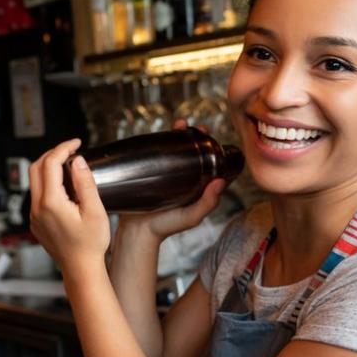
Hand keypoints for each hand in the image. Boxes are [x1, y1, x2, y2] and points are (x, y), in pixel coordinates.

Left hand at [29, 138, 110, 274]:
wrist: (81, 269)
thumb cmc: (90, 244)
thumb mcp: (95, 211)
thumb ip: (85, 183)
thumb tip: (77, 161)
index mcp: (51, 203)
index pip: (51, 163)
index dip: (64, 148)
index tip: (77, 143)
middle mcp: (37, 208)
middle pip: (35, 167)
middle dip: (52, 154)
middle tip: (71, 150)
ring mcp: (34, 216)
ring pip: (34, 181)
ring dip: (49, 168)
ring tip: (69, 165)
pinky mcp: (36, 222)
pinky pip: (37, 195)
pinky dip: (47, 182)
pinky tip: (64, 185)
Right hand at [117, 120, 225, 243]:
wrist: (136, 232)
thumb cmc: (166, 227)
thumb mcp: (192, 217)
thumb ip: (208, 203)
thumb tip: (220, 181)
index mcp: (196, 187)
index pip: (207, 163)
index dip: (211, 148)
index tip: (211, 136)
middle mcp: (182, 179)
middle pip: (190, 152)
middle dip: (193, 137)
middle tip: (195, 127)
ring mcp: (164, 175)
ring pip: (173, 150)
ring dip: (176, 135)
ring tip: (180, 124)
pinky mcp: (148, 174)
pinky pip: (155, 155)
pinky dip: (158, 142)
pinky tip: (160, 133)